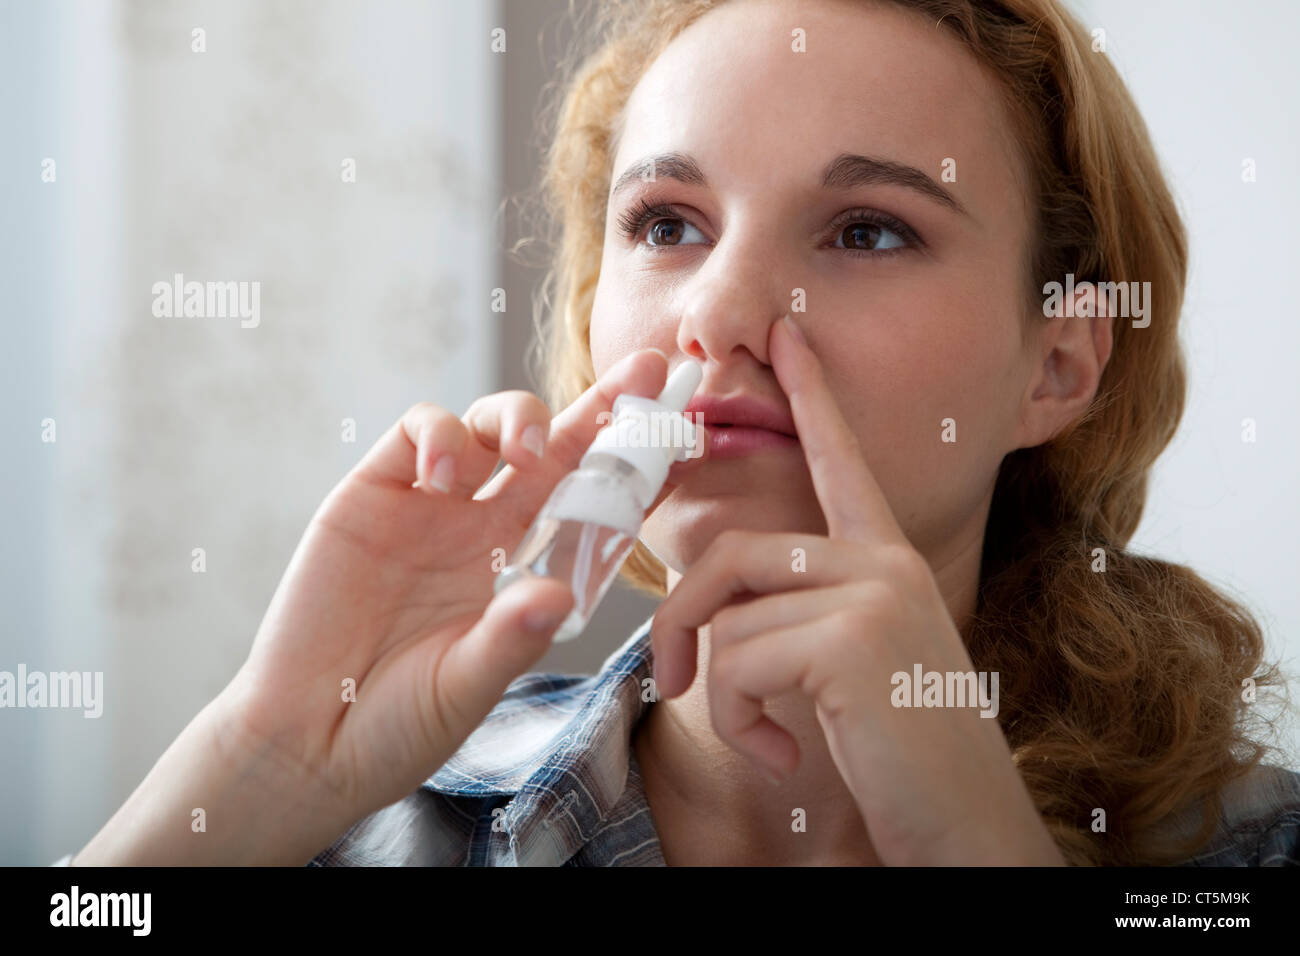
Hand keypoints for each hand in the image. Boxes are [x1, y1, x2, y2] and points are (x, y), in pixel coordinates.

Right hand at [222, 347, 686, 843]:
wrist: (305, 741)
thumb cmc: (397, 726)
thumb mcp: (464, 688)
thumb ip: (508, 641)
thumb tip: (558, 596)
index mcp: (525, 571)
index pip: (593, 504)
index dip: (635, 467)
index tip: (684, 436)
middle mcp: (487, 528)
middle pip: (557, 448)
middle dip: (604, 404)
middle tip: (651, 371)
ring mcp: (432, 506)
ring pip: (492, 425)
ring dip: (521, 418)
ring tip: (527, 449)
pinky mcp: (373, 493)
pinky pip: (419, 433)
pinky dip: (440, 434)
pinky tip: (445, 471)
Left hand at [650, 316, 1063, 865]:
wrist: (966, 829)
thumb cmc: (903, 755)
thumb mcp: (854, 665)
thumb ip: (804, 614)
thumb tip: (724, 608)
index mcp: (886, 561)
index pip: (839, 461)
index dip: (812, 397)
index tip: (787, 339)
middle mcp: (883, 562)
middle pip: (731, 557)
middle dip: (678, 622)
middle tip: (667, 679)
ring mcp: (873, 594)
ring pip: (729, 620)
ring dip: (723, 695)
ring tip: (769, 734)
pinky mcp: (853, 639)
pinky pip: (738, 662)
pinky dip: (741, 720)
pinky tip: (788, 752)